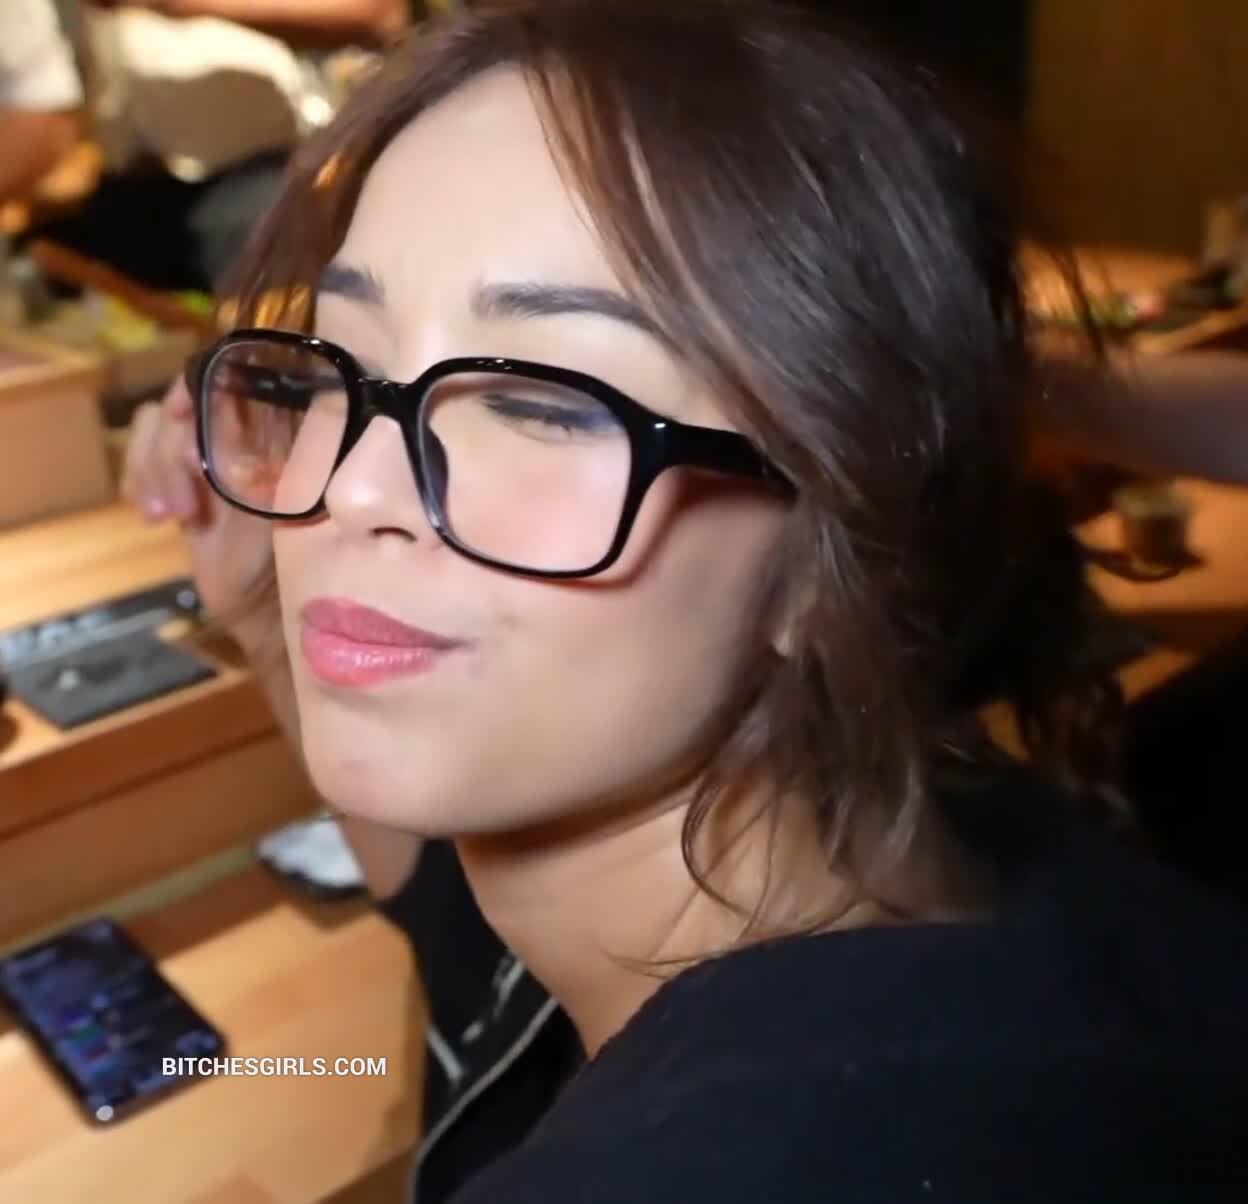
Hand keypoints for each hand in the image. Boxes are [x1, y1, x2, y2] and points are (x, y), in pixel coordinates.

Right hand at [121, 376, 274, 643]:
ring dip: (152, 468)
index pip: (228, 374)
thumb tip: (262, 411)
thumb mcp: (289, 504)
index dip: (195, 384)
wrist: (269, 608)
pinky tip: (153, 515)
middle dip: (170, 450)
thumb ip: (276, 456)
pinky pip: (142, 458)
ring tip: (171, 516)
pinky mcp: (179, 483)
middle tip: (184, 507)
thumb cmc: (296, 559)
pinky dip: (138, 479)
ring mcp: (206, 458)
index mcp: (275, 427)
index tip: (182, 415)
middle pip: (182, 402)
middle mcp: (240, 433)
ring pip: (155, 427)